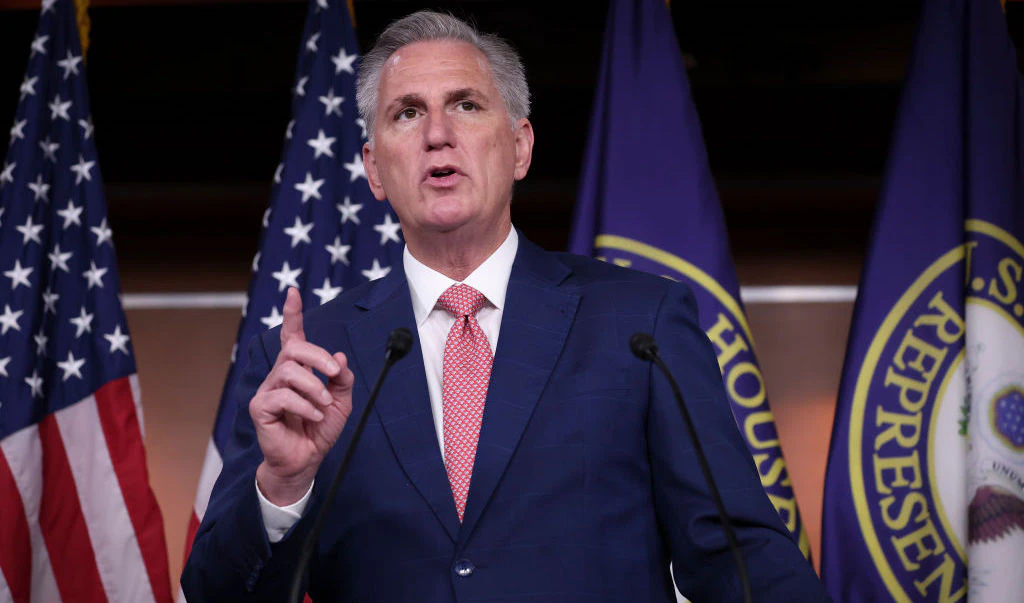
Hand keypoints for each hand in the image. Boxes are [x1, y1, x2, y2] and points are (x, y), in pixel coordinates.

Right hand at [251, 287, 354, 505]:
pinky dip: (305, 406)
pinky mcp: (260, 408)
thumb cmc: (319, 429)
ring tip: (323, 405)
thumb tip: (340, 357)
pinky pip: (282, 396)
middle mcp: (280, 375)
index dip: (293, 314)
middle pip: (294, 349)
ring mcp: (268, 390)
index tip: (293, 293)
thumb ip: (342, 379)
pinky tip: (314, 417)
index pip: (292, 336)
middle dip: (318, 356)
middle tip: (334, 373)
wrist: (306, 460)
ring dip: (314, 387)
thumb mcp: (341, 402)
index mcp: (298, 370)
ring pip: (289, 371)